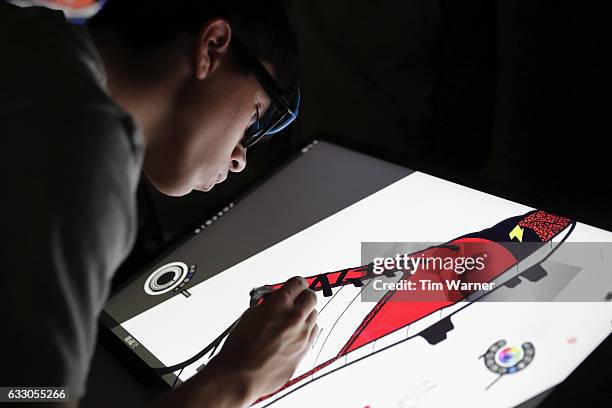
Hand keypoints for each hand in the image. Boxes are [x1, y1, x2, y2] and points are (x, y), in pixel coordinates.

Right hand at [207, 276, 317, 401]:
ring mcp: (302, 335)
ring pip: (314, 316)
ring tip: (292, 320)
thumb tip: (277, 301)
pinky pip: (313, 333)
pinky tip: (296, 334)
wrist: (239, 375)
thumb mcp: (250, 315)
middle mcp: (294, 317)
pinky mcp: (304, 350)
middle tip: (297, 300)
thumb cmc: (239, 347)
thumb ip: (268, 305)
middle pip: (311, 297)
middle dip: (304, 296)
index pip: (298, 283)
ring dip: (306, 314)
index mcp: (279, 304)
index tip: (296, 285)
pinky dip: (307, 330)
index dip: (297, 283)